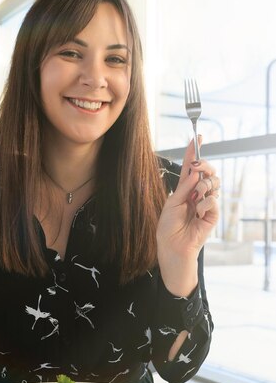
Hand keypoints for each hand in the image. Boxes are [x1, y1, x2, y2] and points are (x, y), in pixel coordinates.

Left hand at [156, 138, 219, 295]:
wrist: (173, 246)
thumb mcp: (172, 203)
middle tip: (197, 168)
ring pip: (214, 183)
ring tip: (195, 198)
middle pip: (207, 171)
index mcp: (184, 188)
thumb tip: (196, 171)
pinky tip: (197, 213)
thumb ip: (184, 187)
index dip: (194, 152)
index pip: (191, 167)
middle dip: (205, 165)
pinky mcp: (212, 214)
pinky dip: (205, 203)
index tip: (197, 137)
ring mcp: (206, 202)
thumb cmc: (168, 227)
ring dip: (204, 186)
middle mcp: (196, 193)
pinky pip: (214, 200)